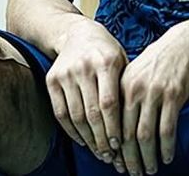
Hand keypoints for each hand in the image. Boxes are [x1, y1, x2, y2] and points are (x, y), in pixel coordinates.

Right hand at [45, 20, 127, 165]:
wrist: (77, 34)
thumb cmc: (107, 52)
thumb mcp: (122, 61)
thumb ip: (127, 88)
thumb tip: (137, 125)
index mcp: (106, 62)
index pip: (109, 103)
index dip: (114, 127)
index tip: (119, 145)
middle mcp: (84, 67)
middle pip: (92, 113)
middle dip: (101, 139)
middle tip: (110, 156)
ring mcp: (65, 74)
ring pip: (75, 116)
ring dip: (87, 139)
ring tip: (98, 152)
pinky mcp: (52, 80)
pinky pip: (60, 113)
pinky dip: (71, 131)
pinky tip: (83, 141)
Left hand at [119, 21, 188, 174]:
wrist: (184, 44)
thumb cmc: (159, 62)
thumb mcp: (135, 74)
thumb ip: (125, 98)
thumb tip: (120, 130)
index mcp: (121, 86)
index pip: (113, 124)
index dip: (114, 148)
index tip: (116, 162)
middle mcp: (134, 91)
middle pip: (127, 134)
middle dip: (128, 158)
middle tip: (132, 173)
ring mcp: (154, 94)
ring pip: (146, 136)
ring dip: (147, 157)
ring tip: (150, 170)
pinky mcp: (173, 96)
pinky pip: (167, 129)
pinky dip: (166, 147)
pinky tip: (167, 157)